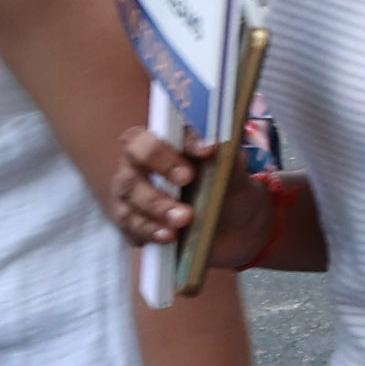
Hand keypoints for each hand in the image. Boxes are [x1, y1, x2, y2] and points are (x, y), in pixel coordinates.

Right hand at [103, 121, 262, 259]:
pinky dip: (149, 230)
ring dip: (156, 205)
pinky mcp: (132, 222)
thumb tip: (222, 144)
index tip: (208, 151)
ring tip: (184, 218)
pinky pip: (130, 224)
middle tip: (187, 179)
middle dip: (162, 166)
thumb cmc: (227, 188)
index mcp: (165, 140)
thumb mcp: (234, 174)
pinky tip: (167, 236)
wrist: (233, 228)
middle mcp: (140, 162)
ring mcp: (131, 193)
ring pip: (130, 193)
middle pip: (135, 156)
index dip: (182, 139)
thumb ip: (228, 159)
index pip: (165, 129)